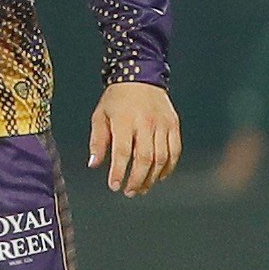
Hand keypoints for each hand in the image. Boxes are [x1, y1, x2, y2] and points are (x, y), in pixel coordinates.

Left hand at [88, 81, 180, 195]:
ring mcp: (163, 124)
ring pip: (161, 157)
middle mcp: (146, 123)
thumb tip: (94, 165)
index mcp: (124, 120)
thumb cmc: (115, 100)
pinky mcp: (174, 125)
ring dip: (152, 177)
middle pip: (145, 158)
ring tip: (142, 189)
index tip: (114, 186)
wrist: (140, 77)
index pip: (122, 151)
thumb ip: (97, 141)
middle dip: (137, 179)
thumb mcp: (100, 116)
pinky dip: (168, 167)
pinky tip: (158, 177)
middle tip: (129, 192)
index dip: (119, 171)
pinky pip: (174, 151)